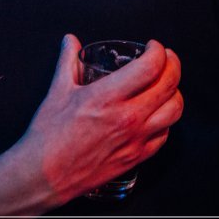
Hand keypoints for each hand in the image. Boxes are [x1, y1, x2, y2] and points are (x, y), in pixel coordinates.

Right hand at [13, 35, 182, 204]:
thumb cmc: (48, 136)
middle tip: (165, 58)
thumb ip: (67, 61)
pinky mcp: (136, 157)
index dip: (158, 51)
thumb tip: (70, 41)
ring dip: (174, 92)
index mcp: (108, 96)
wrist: (43, 176)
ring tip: (165, 85)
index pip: (151, 66)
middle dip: (172, 64)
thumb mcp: (58, 91)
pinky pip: (165, 135)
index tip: (153, 47)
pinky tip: (156, 113)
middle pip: (170, 84)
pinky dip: (166, 120)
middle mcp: (127, 117)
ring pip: (175, 110)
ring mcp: (135, 139)